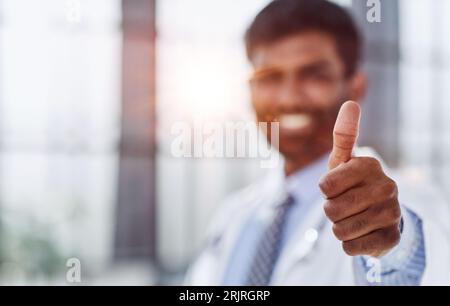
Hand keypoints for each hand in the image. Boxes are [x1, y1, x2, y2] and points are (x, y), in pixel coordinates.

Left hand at [319, 101, 401, 257]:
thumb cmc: (352, 185)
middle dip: (330, 211)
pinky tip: (362, 233)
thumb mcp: (343, 162)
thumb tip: (351, 103)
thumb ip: (344, 135)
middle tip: (344, 205)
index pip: (325, 185)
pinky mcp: (391, 237)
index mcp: (369, 165)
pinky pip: (351, 247)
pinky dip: (349, 244)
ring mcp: (391, 213)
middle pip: (331, 209)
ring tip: (352, 218)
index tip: (337, 186)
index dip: (325, 190)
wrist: (378, 216)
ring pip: (339, 230)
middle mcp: (386, 186)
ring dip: (339, 228)